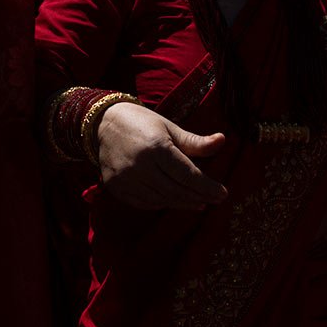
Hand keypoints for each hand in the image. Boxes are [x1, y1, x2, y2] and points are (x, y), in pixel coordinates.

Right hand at [94, 102, 227, 209]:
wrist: (103, 123)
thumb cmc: (142, 122)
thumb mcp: (170, 127)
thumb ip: (195, 141)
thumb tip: (222, 140)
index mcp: (156, 147)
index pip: (187, 175)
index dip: (207, 187)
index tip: (223, 193)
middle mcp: (139, 165)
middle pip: (176, 191)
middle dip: (198, 197)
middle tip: (214, 200)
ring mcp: (125, 178)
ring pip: (161, 199)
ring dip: (182, 203)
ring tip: (198, 203)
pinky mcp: (115, 187)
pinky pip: (144, 203)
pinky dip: (161, 203)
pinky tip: (174, 201)